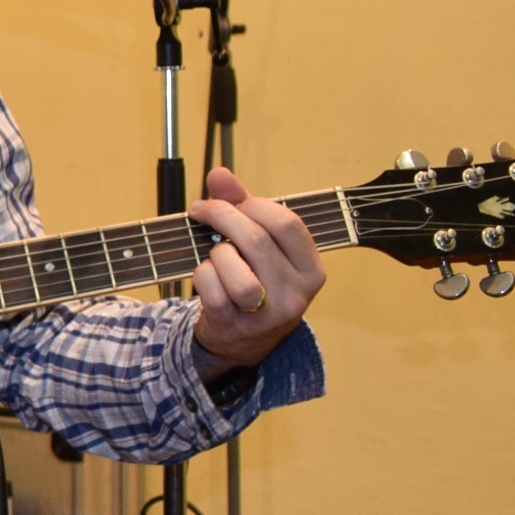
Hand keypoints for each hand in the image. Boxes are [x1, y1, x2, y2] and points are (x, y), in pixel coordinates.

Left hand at [186, 167, 325, 375]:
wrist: (241, 341)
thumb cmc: (253, 280)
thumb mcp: (258, 245)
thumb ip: (242, 205)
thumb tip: (219, 173)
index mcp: (312, 270)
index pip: (287, 223)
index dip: (253, 204)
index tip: (230, 201)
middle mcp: (296, 294)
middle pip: (256, 240)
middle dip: (222, 216)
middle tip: (202, 211)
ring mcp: (266, 314)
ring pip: (235, 268)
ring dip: (216, 253)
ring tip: (215, 255)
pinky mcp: (235, 326)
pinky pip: (211, 289)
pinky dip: (202, 275)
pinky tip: (206, 276)